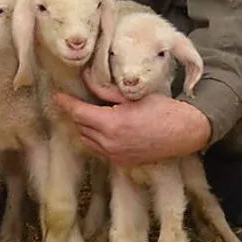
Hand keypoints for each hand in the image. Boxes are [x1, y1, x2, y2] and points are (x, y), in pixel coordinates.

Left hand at [50, 67, 211, 165]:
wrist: (184, 133)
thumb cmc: (162, 110)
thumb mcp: (132, 95)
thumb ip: (105, 89)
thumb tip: (86, 78)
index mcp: (111, 124)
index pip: (78, 113)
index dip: (65, 103)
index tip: (57, 96)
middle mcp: (109, 143)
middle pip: (80, 126)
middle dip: (77, 113)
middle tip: (77, 100)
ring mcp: (115, 155)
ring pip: (87, 140)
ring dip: (85, 127)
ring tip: (91, 114)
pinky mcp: (121, 163)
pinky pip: (99, 150)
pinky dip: (96, 139)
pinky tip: (104, 128)